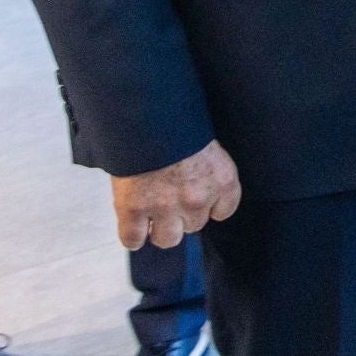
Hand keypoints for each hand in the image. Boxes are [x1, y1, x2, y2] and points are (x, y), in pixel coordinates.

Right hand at [111, 138, 241, 250]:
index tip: (197, 197)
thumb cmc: (176, 125)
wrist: (145, 115)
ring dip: (159, 228)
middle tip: (169, 196)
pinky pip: (133, 240)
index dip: (208, 206)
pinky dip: (132, 235)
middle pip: (194, 226)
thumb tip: (202, 194)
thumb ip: (209, 173)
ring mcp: (164, 207)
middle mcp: (197, 199)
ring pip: (167, 239)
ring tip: (152, 211)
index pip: (223, 211)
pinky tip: (133, 223)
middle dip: (182, 214)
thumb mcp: (207, 145)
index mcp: (223, 180)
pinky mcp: (133, 210)